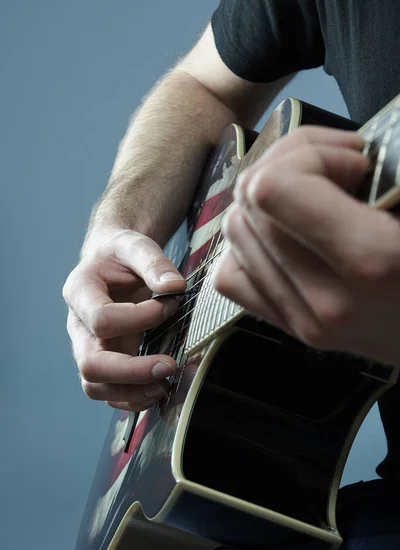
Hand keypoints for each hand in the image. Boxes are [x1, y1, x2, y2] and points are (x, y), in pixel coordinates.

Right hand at [63, 229, 185, 410]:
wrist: (112, 265)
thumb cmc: (122, 255)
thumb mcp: (136, 246)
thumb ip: (153, 262)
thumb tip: (174, 286)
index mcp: (80, 292)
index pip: (101, 319)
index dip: (138, 319)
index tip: (169, 306)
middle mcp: (78, 326)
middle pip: (90, 363)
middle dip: (131, 371)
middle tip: (169, 366)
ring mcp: (87, 348)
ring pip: (95, 386)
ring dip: (132, 392)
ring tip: (166, 383)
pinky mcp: (103, 364)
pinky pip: (108, 393)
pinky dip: (133, 399)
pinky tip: (158, 389)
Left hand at [213, 126, 399, 366]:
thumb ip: (381, 178)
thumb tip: (331, 151)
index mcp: (371, 261)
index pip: (271, 189)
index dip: (309, 154)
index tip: (353, 162)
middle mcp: (326, 298)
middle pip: (251, 202)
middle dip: (291, 167)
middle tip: (339, 173)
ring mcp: (303, 321)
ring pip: (236, 231)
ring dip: (267, 201)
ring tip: (315, 202)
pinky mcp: (290, 329)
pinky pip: (231, 275)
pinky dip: (250, 246)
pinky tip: (287, 236)